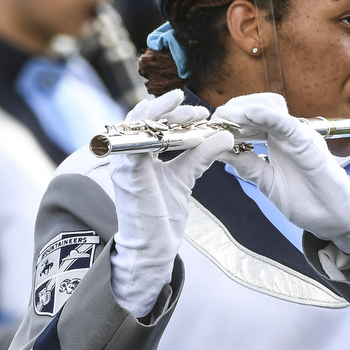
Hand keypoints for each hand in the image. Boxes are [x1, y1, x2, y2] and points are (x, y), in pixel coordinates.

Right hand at [110, 90, 233, 316]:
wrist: (153, 246)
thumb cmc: (163, 215)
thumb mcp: (186, 177)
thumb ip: (201, 155)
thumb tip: (225, 137)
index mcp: (140, 154)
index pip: (154, 124)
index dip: (175, 115)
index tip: (201, 113)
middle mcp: (128, 155)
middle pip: (144, 120)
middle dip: (170, 109)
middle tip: (196, 109)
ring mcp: (124, 163)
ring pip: (137, 125)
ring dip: (160, 113)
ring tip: (182, 103)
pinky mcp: (127, 173)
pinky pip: (136, 144)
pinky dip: (152, 132)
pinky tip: (171, 127)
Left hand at [213, 93, 349, 270]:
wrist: (335, 220)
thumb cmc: (308, 201)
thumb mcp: (268, 182)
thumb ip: (248, 165)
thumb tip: (221, 152)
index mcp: (277, 141)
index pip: (249, 118)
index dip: (227, 120)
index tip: (206, 129)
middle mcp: (287, 133)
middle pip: (255, 106)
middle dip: (230, 111)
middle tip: (211, 123)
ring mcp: (297, 135)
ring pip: (268, 106)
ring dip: (243, 109)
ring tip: (224, 118)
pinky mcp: (307, 142)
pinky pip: (285, 122)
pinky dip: (267, 114)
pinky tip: (249, 113)